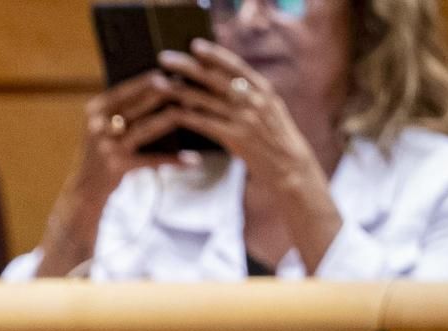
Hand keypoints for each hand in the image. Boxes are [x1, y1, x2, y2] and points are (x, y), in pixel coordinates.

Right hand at [34, 70, 187, 275]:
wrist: (84, 190)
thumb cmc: (102, 152)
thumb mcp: (104, 126)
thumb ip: (121, 108)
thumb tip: (158, 83)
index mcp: (93, 111)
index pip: (124, 90)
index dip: (147, 80)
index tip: (170, 70)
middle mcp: (97, 127)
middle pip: (136, 106)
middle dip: (163, 95)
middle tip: (186, 85)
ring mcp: (106, 148)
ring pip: (145, 129)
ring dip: (170, 120)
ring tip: (192, 113)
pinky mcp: (116, 167)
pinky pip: (150, 160)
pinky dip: (172, 160)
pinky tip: (192, 159)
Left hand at [158, 39, 342, 266]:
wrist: (289, 167)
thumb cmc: (273, 138)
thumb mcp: (267, 109)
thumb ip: (248, 94)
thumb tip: (219, 79)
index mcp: (264, 90)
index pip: (236, 66)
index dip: (215, 55)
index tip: (195, 45)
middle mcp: (256, 101)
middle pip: (216, 79)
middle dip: (188, 67)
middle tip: (165, 58)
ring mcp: (247, 119)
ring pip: (206, 100)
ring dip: (179, 90)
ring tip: (158, 84)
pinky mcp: (237, 138)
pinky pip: (206, 123)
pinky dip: (188, 116)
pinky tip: (171, 111)